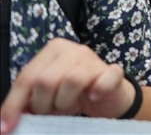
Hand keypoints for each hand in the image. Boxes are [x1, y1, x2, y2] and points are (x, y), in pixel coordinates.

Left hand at [0, 38, 135, 132]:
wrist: (107, 97)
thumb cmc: (71, 95)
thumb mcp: (44, 98)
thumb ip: (24, 103)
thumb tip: (3, 124)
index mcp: (52, 51)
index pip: (26, 78)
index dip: (13, 105)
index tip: (6, 128)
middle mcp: (73, 50)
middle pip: (46, 80)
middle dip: (43, 104)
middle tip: (50, 111)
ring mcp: (94, 59)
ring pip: (71, 80)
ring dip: (65, 102)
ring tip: (68, 107)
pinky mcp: (114, 72)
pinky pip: (104, 81)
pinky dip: (97, 91)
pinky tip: (93, 97)